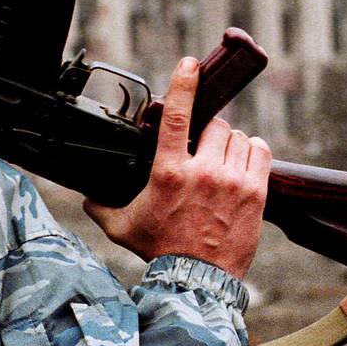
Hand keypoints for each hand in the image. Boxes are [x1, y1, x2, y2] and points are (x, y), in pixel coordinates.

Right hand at [83, 56, 271, 278]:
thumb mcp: (122, 227)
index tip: (189, 63)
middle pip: (214, 125)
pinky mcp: (255, 192)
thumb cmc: (158, 252)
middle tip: (202, 153)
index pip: (177, 115)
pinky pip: (260, 151)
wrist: (197, 283)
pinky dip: (252, 153)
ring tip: (221, 163)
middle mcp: (202, 171)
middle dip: (208, 133)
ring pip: (238, 137)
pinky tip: (242, 164)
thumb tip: (86, 196)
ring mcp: (232, 181)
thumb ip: (102, 206)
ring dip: (229, 145)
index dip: (183, 83)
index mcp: (169, 172)